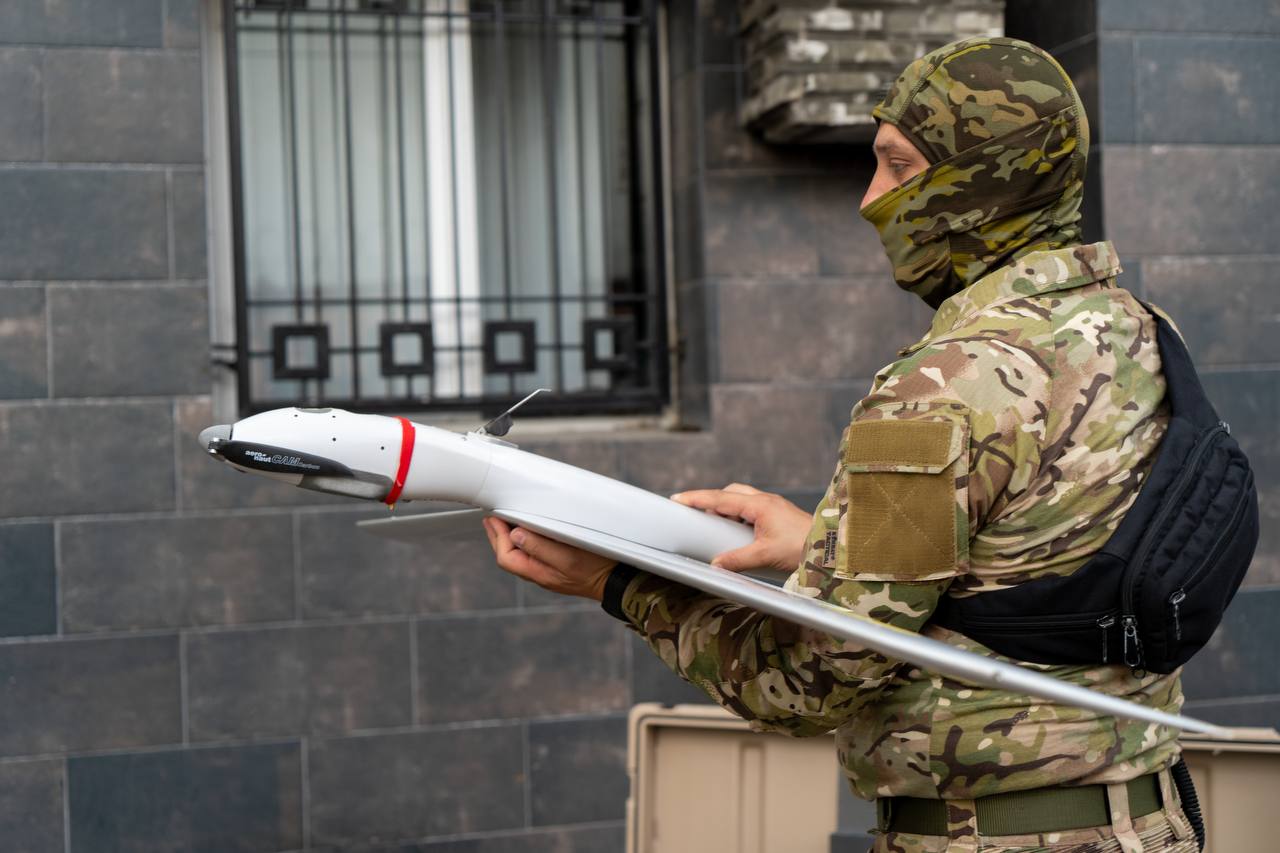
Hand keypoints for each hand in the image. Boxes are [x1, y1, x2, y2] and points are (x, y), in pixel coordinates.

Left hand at [482, 517, 617, 601]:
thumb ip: (540, 547)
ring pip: (520, 557)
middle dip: (497, 538)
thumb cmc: (597, 569)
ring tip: (504, 523)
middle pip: (510, 558)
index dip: (497, 537)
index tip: (494, 518)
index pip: (507, 557)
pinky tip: (527, 533)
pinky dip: (524, 542)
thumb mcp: (568, 556)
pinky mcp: (559, 568)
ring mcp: (549, 572)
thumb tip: (515, 535)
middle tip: (491, 519)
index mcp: (540, 573)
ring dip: (509, 539)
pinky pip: (533, 556)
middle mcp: (541, 574)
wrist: (620, 581)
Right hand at [671, 483, 811, 572]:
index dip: (697, 498)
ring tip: (716, 526)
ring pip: (742, 499)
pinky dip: (740, 516)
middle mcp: (766, 501)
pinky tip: (738, 532)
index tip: (677, 498)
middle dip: (712, 500)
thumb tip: (715, 565)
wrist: (831, 549)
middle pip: (730, 492)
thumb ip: (737, 559)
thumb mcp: (765, 556)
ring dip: (727, 508)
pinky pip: (752, 509)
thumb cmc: (801, 548)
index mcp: (759, 505)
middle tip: (695, 513)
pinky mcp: (779, 515)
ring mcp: (774, 506)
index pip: (720, 498)